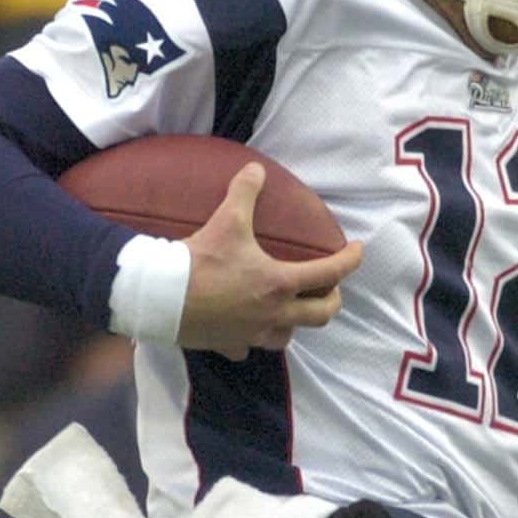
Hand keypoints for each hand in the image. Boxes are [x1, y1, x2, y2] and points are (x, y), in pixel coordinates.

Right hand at [179, 164, 363, 358]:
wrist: (161, 296)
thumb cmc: (200, 260)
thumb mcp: (227, 220)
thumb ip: (245, 193)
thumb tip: (256, 169)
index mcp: (280, 283)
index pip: (331, 273)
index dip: (351, 260)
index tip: (357, 251)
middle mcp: (274, 313)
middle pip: (321, 315)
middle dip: (331, 300)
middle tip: (329, 286)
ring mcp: (253, 334)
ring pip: (289, 336)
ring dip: (295, 322)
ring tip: (290, 308)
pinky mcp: (230, 345)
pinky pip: (249, 348)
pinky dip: (252, 339)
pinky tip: (246, 329)